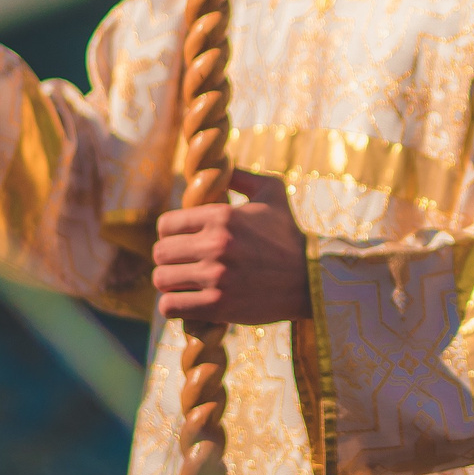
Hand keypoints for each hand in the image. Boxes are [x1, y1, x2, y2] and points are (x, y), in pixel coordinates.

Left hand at [152, 170, 310, 324]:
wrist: (313, 280)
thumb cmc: (290, 236)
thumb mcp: (272, 192)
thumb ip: (241, 176)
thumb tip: (216, 167)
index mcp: (222, 216)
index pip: (166, 225)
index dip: (171, 234)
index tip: (183, 243)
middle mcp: (216, 244)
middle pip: (160, 253)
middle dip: (169, 260)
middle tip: (183, 266)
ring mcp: (216, 276)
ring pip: (161, 279)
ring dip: (170, 284)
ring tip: (184, 285)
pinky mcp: (218, 305)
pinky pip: (170, 307)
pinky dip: (173, 307)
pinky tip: (187, 304)